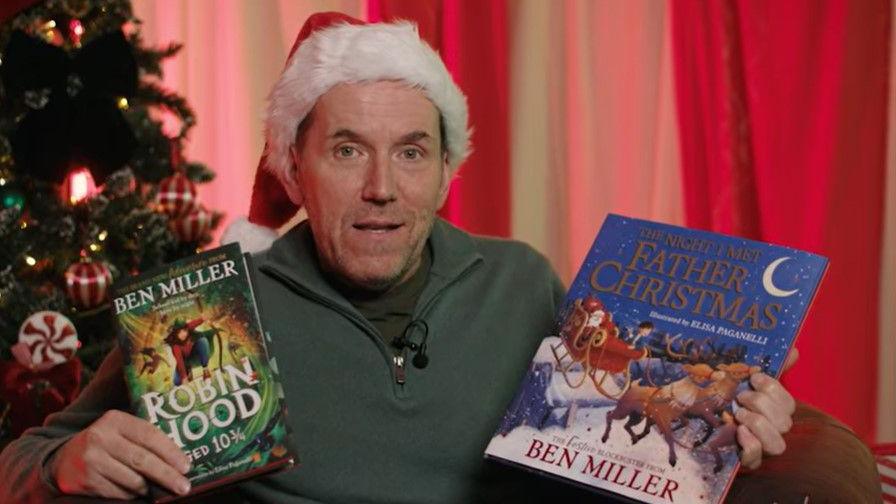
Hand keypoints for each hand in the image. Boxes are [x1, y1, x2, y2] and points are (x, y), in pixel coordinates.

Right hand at [49, 410, 190, 498]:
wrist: (62, 460)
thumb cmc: (104, 444)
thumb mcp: (120, 431)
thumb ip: (144, 438)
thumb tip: (178, 460)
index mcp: (115, 420)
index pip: (149, 435)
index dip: (170, 452)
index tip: (186, 466)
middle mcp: (101, 437)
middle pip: (143, 460)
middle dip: (167, 475)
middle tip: (183, 486)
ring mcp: (91, 460)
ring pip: (133, 480)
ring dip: (149, 488)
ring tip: (158, 489)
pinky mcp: (85, 481)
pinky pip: (119, 494)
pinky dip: (132, 495)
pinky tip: (135, 492)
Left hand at [734, 353, 796, 469]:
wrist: (694, 420)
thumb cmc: (723, 398)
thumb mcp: (742, 380)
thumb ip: (768, 367)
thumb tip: (794, 351)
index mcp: (773, 411)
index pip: (788, 404)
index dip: (774, 389)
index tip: (754, 378)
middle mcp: (771, 431)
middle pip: (785, 423)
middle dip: (763, 405)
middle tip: (741, 397)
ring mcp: (760, 448)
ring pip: (778, 445)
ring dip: (759, 424)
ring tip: (739, 414)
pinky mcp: (746, 461)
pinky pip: (756, 458)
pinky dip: (750, 445)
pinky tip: (739, 432)